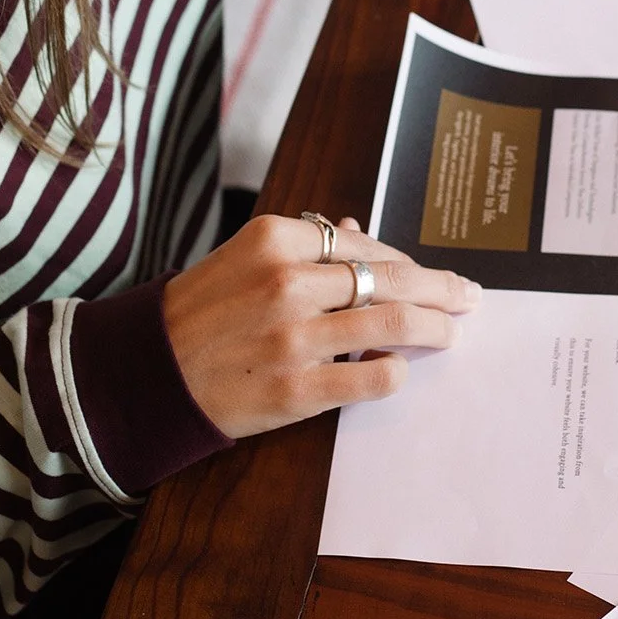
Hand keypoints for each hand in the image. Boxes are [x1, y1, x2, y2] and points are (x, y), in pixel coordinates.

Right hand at [162, 212, 479, 438]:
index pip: (364, 246)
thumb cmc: (202, 310)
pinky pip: (372, 377)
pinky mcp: (298, 389)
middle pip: (390, 280)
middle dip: (440, 289)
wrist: (149, 372)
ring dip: (434, 328)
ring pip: (392, 325)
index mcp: (275, 239)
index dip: (406, 263)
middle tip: (468, 296)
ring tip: (450, 332)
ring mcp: (294, 337)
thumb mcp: (246, 258)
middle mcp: (287, 282)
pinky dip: (396, 371)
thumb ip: (306, 245)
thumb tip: (359, 230)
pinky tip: (398, 369)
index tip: (430, 275)